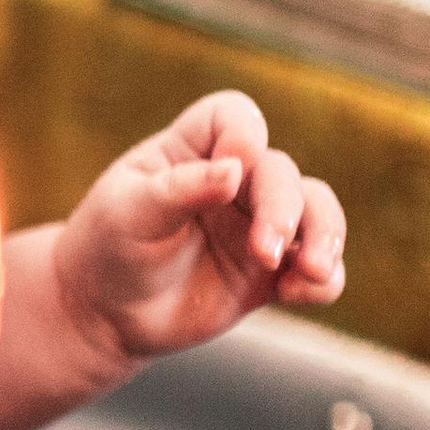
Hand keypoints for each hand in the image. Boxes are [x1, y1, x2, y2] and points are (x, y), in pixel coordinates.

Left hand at [56, 92, 345, 367]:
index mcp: (192, 151)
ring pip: (317, 212)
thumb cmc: (108, 247)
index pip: (234, 117)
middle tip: (265, 251)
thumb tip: (234, 168)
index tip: (232, 168)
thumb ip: (180, 190)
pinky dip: (323, 282)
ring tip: (311, 271)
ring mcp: (257, 226)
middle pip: (281, 172)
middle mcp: (234, 182)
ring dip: (325, 237)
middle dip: (282, 208)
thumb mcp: (129, 213)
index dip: (243, 133)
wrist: (104, 313)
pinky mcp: (271, 274)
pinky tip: (296, 295)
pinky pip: (320, 272)